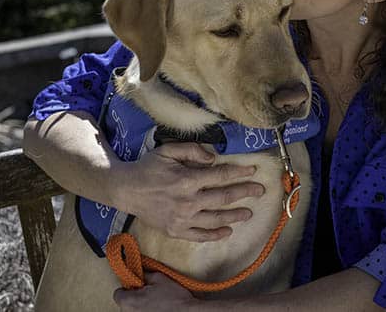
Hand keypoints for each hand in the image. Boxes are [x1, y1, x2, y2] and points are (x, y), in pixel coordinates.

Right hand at [110, 142, 265, 240]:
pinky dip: (215, 234)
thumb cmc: (148, 168)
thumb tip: (213, 158)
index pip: (221, 176)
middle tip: (260, 191)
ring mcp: (182, 218)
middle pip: (224, 197)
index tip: (254, 171)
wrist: (125, 190)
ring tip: (249, 213)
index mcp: (187, 179)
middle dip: (245, 193)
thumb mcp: (168, 150)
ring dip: (235, 215)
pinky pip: (200, 235)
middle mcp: (187, 201)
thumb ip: (192, 150)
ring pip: (216, 218)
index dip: (240, 173)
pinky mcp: (175, 231)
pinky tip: (227, 231)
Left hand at [113, 273, 196, 310]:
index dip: (127, 287)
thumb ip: (145, 274)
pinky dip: (146, 310)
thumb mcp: (158, 278)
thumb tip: (139, 271)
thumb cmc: (173, 297)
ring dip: (140, 305)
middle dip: (134, 296)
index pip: (118, 293)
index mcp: (129, 301)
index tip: (136, 284)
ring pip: (133, 310)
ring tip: (154, 301)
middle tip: (148, 291)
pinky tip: (157, 308)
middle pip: (125, 302)